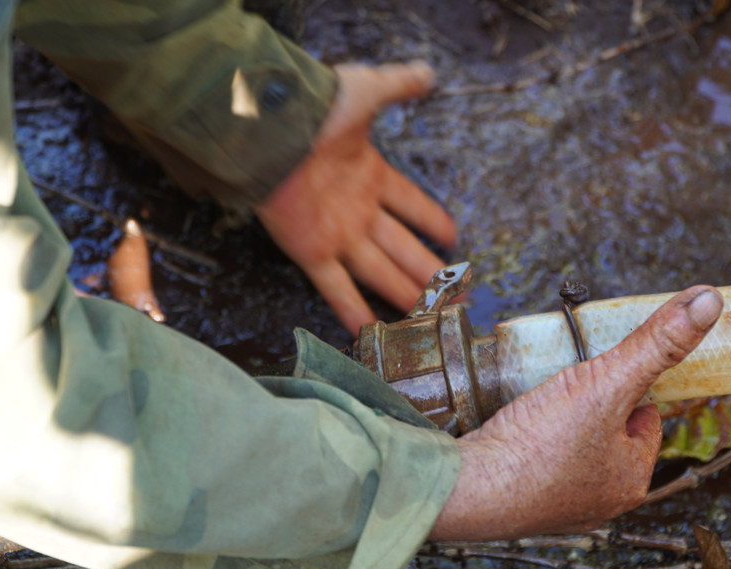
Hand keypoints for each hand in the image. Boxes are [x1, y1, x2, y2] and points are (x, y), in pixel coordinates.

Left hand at [254, 61, 456, 335]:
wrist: (271, 126)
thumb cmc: (319, 108)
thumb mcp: (367, 90)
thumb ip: (398, 86)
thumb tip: (428, 73)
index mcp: (372, 176)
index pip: (412, 205)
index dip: (433, 221)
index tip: (454, 238)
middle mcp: (359, 211)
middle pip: (403, 250)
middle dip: (432, 274)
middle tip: (458, 295)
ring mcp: (337, 235)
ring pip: (380, 274)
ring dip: (407, 296)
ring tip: (434, 318)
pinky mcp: (313, 252)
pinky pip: (337, 288)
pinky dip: (353, 311)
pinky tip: (372, 332)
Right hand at [429, 286, 723, 539]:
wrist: (468, 488)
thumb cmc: (537, 447)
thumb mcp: (605, 382)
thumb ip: (655, 343)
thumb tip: (707, 304)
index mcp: (631, 480)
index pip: (646, 420)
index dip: (625, 390)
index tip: (603, 373)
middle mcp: (601, 501)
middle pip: (607, 433)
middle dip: (588, 406)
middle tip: (563, 386)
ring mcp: (560, 506)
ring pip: (572, 449)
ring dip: (558, 424)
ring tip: (538, 403)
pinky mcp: (522, 503)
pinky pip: (538, 464)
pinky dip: (530, 444)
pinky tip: (516, 428)